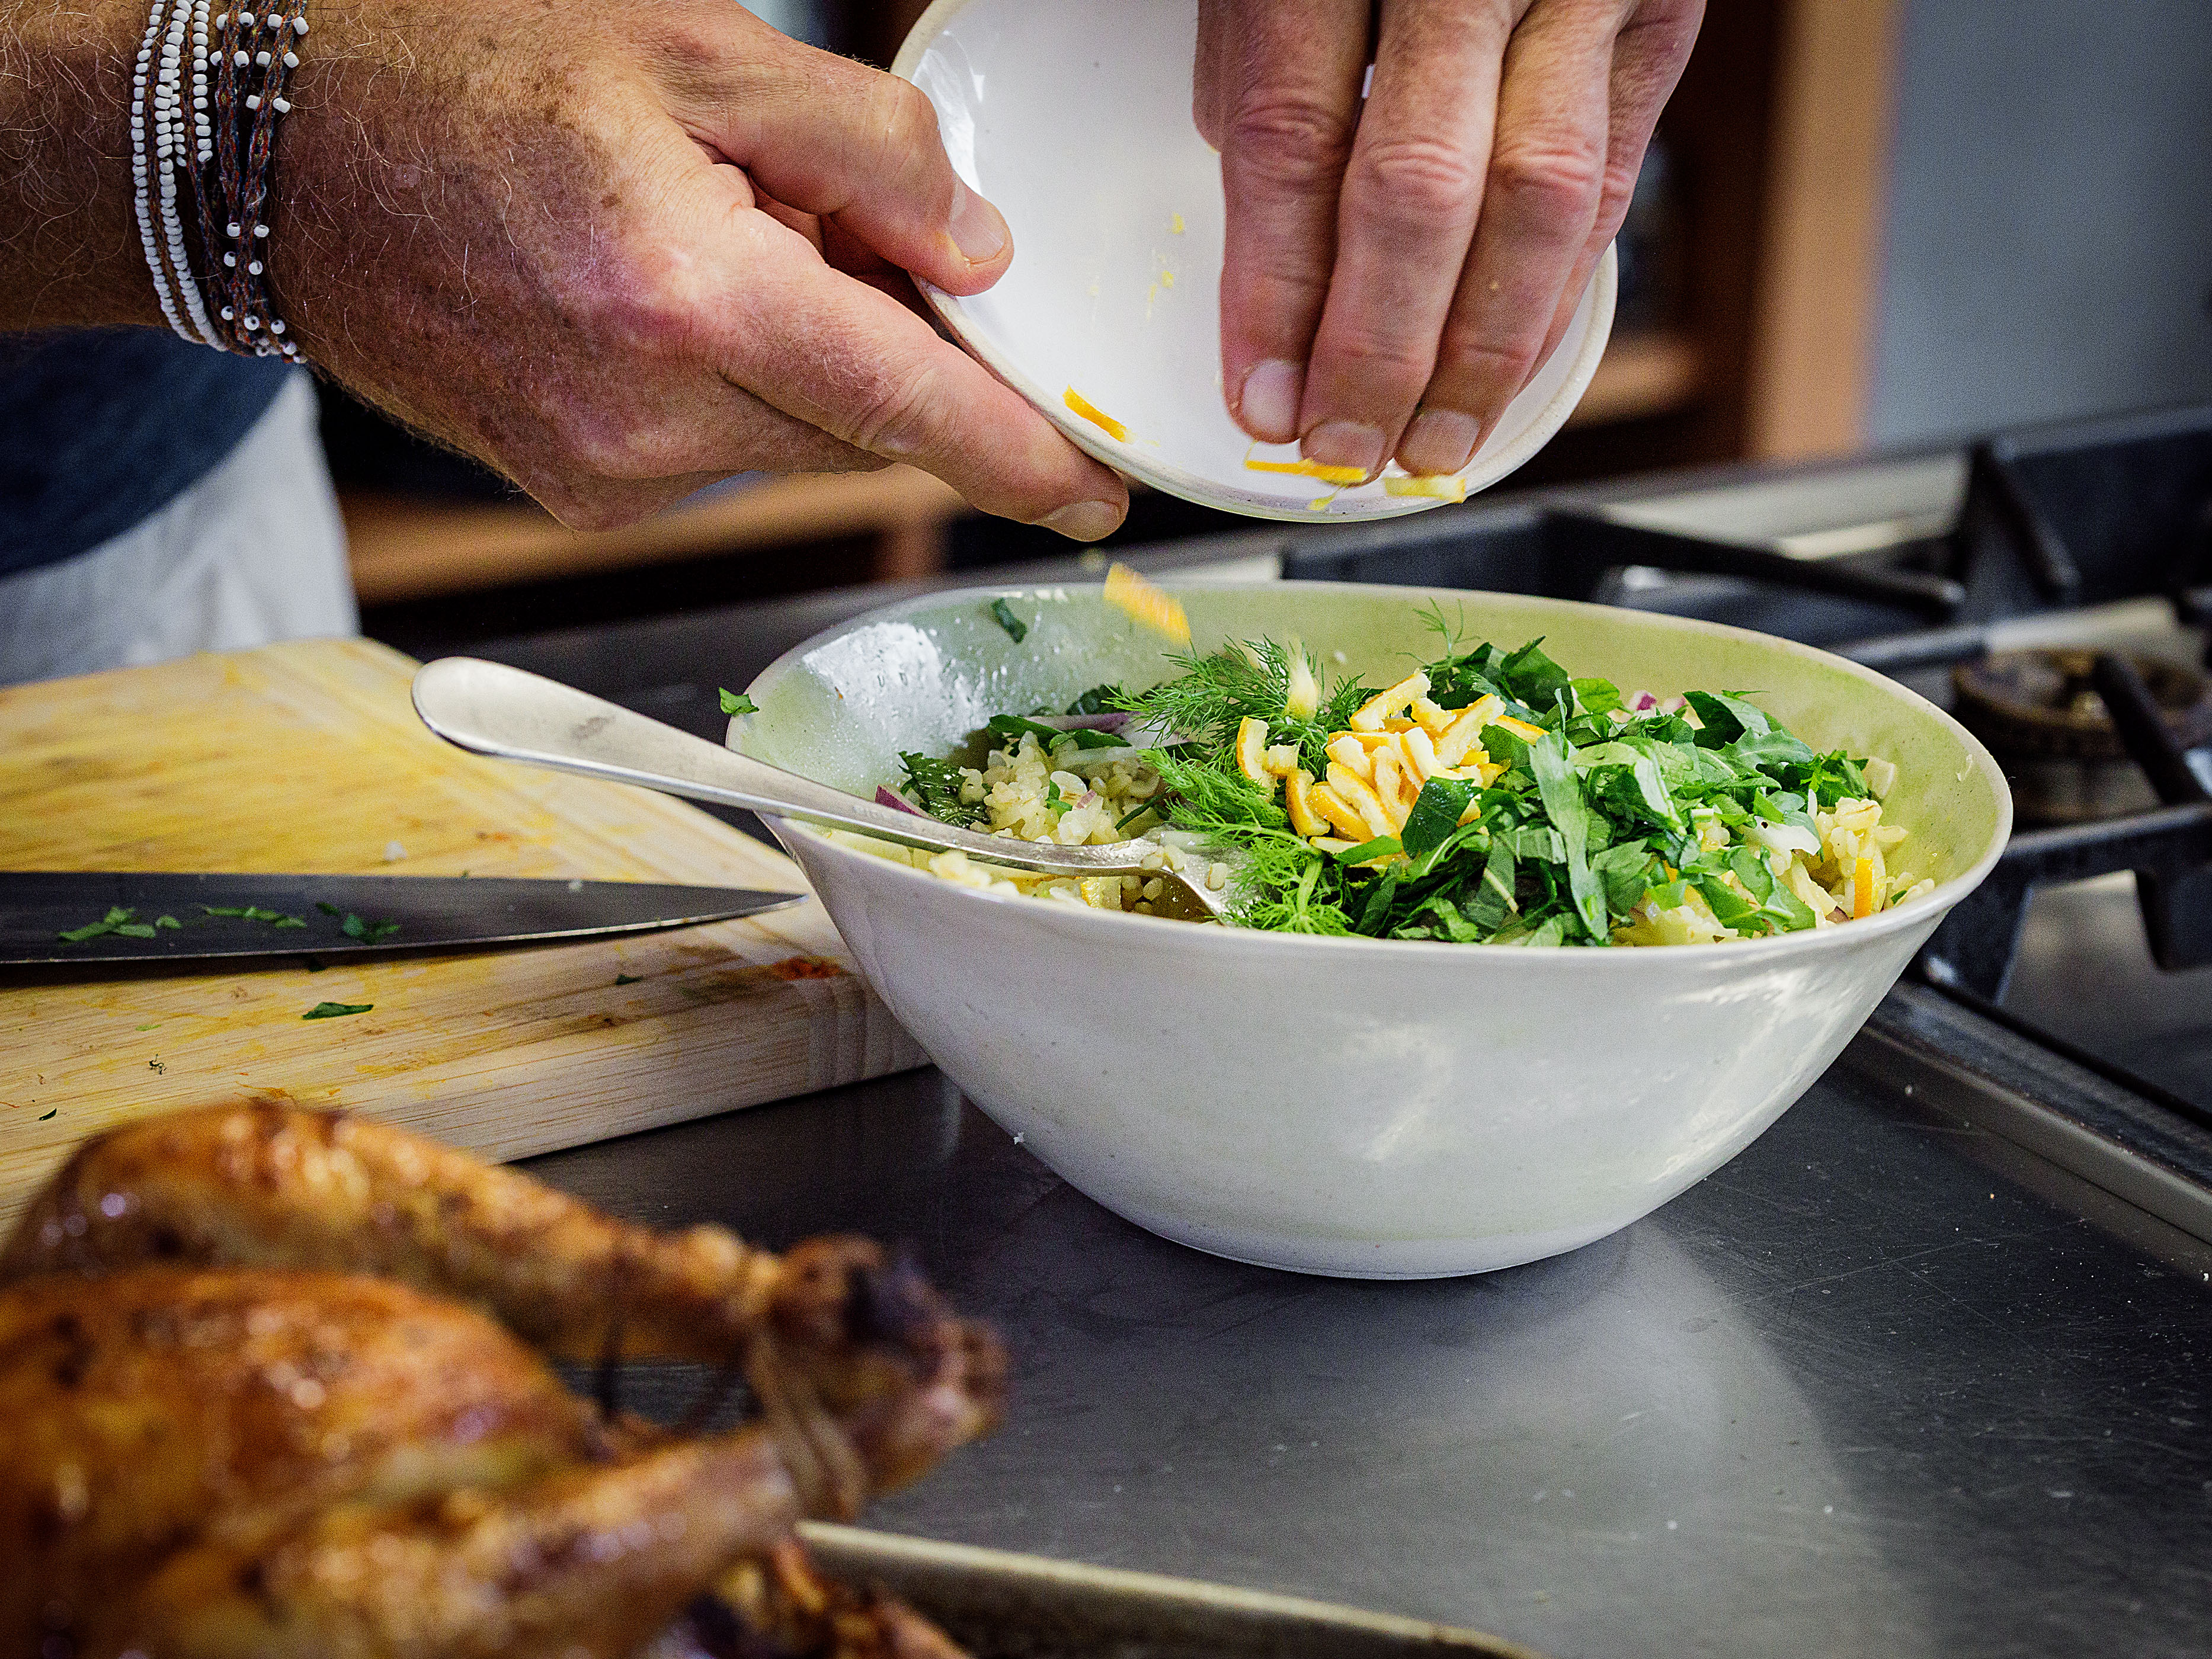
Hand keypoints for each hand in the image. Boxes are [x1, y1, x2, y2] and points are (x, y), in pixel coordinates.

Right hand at [267, 2, 1130, 535]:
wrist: (275, 160)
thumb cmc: (472, 72)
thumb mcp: (689, 48)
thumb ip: (865, 150)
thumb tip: (976, 255)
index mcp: (687, 298)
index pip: (906, 408)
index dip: (1018, 459)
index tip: (1094, 497)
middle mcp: (647, 416)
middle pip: (858, 426)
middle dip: (885, 354)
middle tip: (824, 243)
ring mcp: (603, 473)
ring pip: (789, 441)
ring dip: (796, 362)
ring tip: (706, 251)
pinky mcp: (575, 496)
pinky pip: (715, 455)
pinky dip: (729, 389)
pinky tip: (656, 306)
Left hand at [1196, 0, 1700, 478]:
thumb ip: (1264, 57)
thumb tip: (1261, 222)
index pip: (1298, 142)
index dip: (1277, 291)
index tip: (1260, 393)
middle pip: (1422, 192)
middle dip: (1379, 349)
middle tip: (1342, 448)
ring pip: (1542, 200)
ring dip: (1481, 348)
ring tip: (1429, 445)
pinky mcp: (1661, 8)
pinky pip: (1613, 176)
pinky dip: (1558, 288)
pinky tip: (1510, 363)